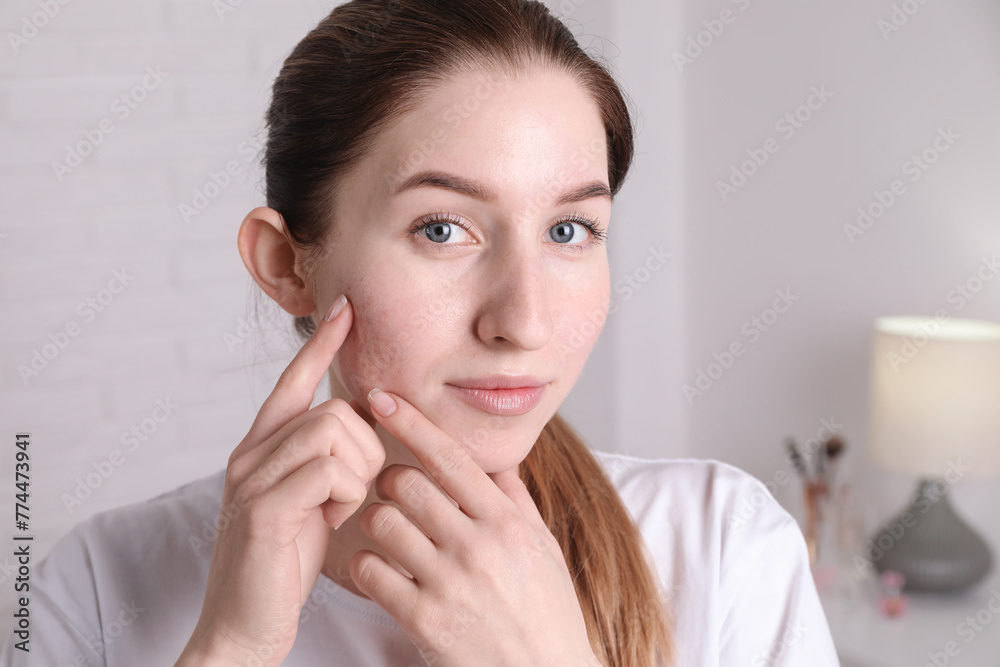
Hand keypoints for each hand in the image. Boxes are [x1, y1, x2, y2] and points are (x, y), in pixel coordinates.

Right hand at [176, 296, 385, 665]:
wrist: (244, 625)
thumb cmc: (284, 563)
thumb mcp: (310, 500)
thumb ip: (325, 460)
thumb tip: (364, 421)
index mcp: (262, 448)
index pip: (292, 381)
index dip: (320, 345)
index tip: (345, 310)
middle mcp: (250, 454)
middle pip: (334, 410)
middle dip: (364, 449)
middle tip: (351, 491)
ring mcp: (252, 479)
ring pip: (333, 432)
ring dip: (356, 473)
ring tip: (339, 507)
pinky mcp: (262, 509)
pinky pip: (328, 470)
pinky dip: (344, 494)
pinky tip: (330, 520)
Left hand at [350, 389, 599, 666]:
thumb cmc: (546, 613)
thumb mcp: (543, 548)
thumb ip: (513, 499)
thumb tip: (493, 458)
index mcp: (507, 521)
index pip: (449, 456)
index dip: (411, 422)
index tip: (383, 399)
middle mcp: (479, 545)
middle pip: (406, 483)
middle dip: (388, 481)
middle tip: (391, 491)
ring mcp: (450, 584)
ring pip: (382, 522)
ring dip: (374, 522)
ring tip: (387, 533)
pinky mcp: (424, 622)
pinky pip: (371, 572)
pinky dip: (366, 566)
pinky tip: (380, 571)